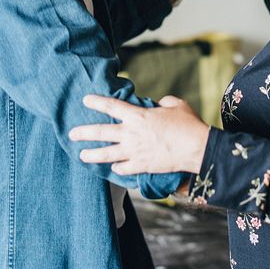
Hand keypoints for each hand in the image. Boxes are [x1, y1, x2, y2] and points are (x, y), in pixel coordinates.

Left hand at [69, 95, 209, 174]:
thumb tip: (158, 104)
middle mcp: (132, 134)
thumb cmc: (188, 124)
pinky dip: (117, 168)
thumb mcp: (176, 105)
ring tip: (81, 155)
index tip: (85, 100)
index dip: (97, 102)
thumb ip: (163, 102)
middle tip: (72, 133)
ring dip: (92, 154)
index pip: (112, 106)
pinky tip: (114, 167)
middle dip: (84, 132)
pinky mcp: (141, 166)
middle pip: (101, 132)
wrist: (197, 148)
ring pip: (106, 154)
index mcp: (138, 116)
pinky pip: (123, 168)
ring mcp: (135, 152)